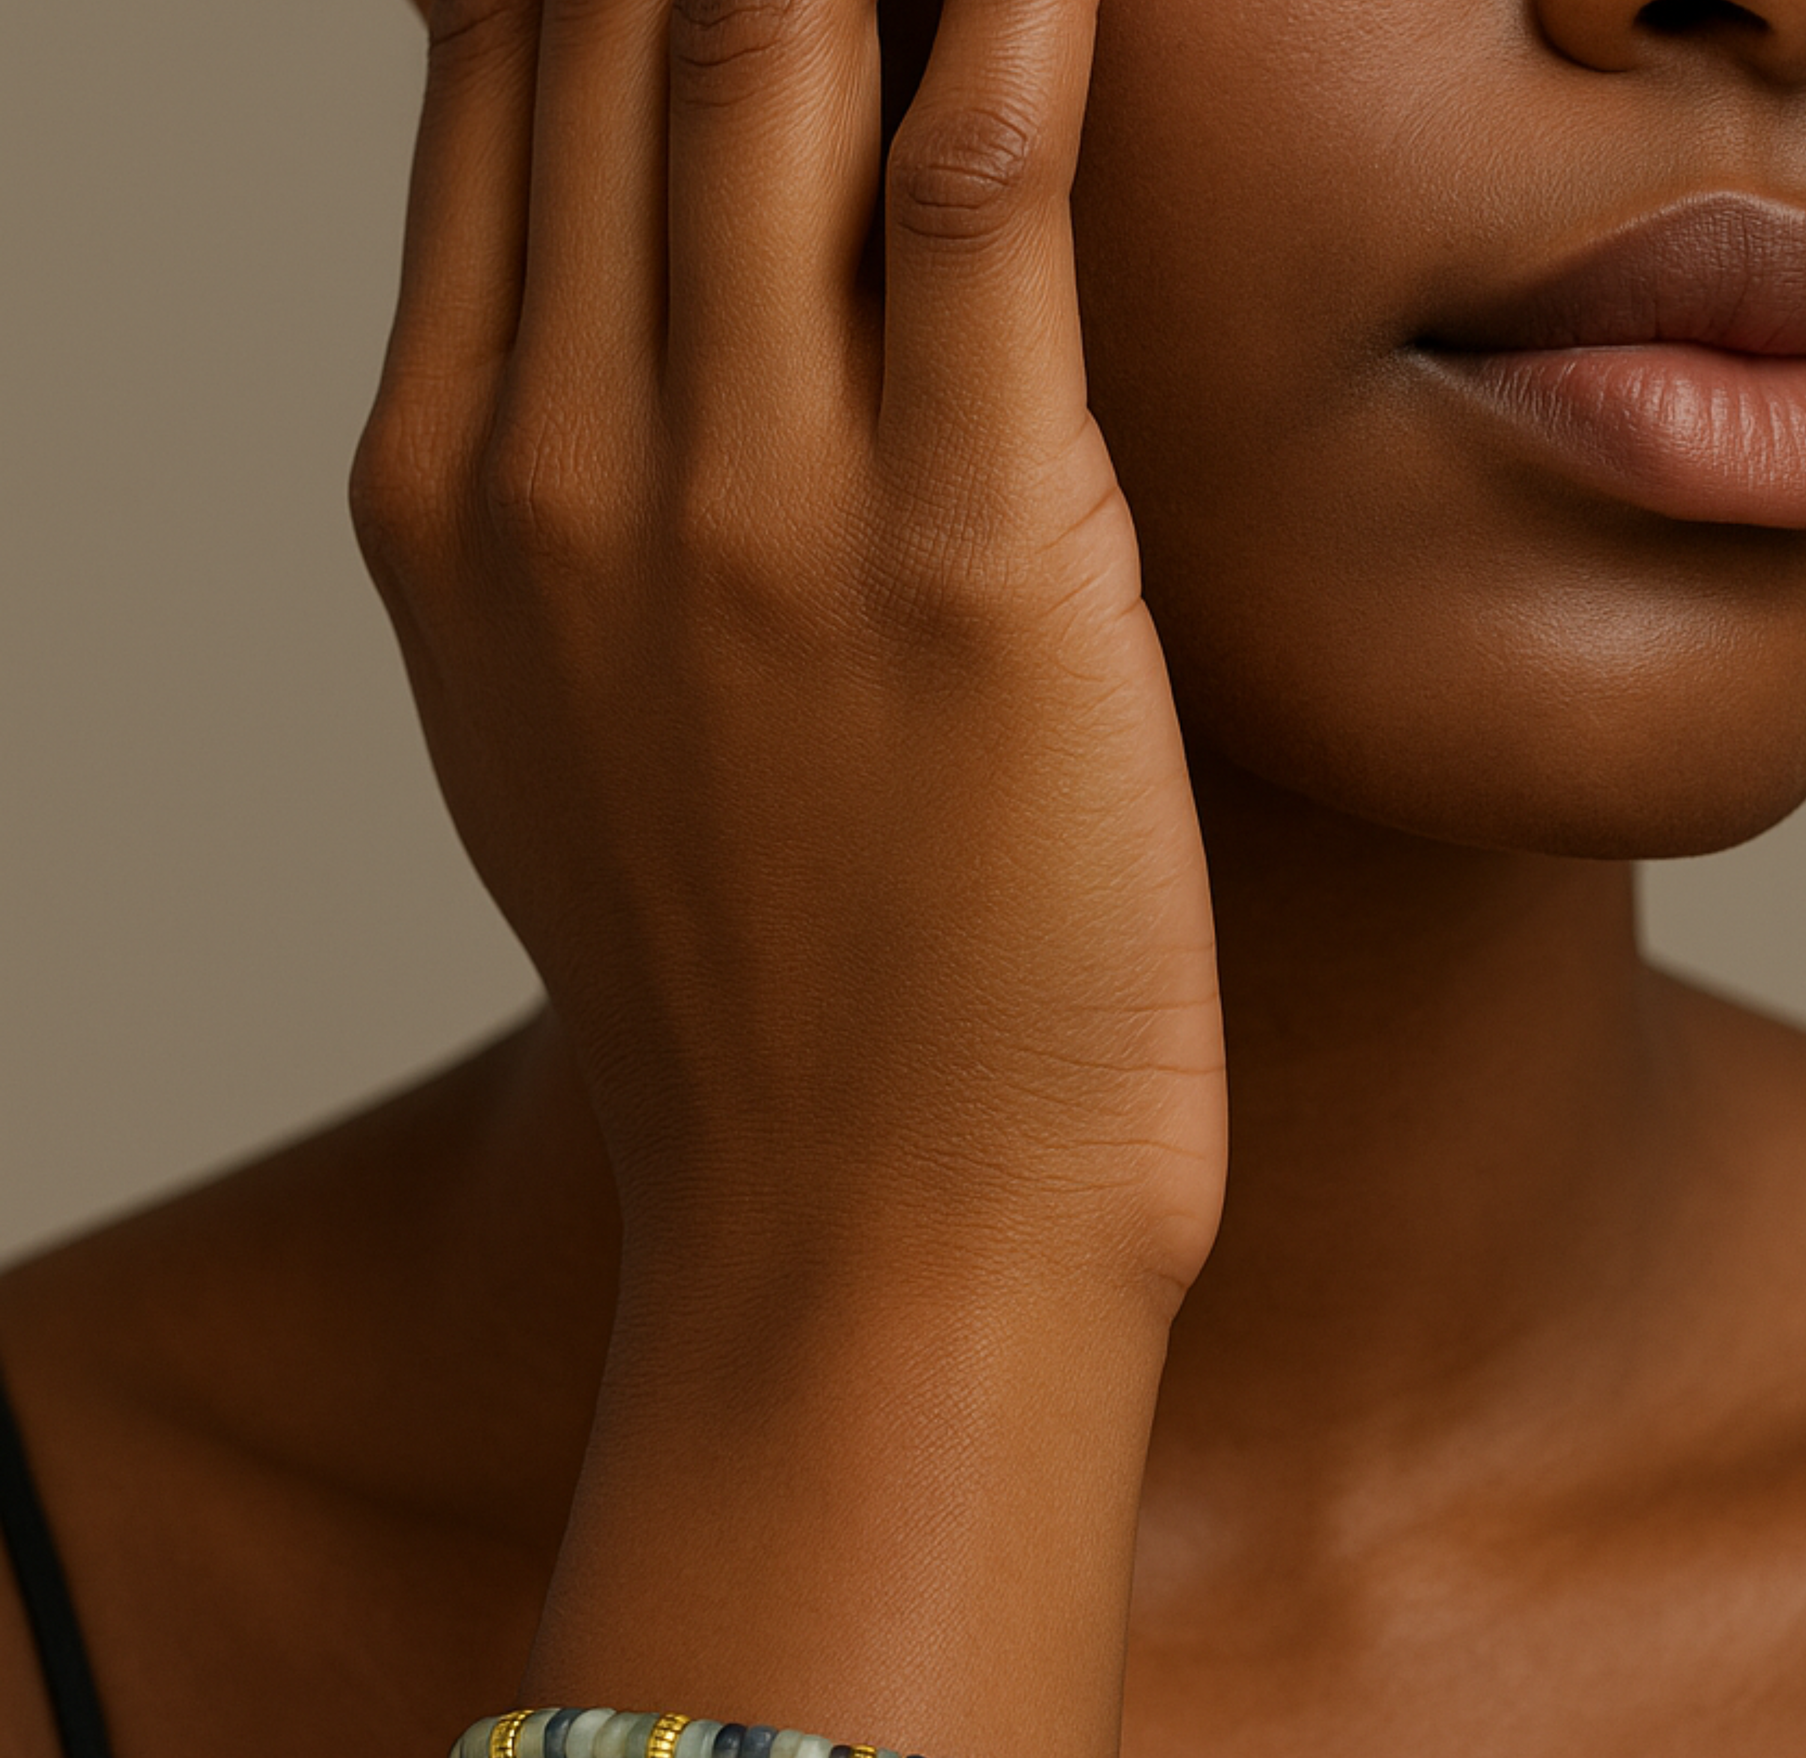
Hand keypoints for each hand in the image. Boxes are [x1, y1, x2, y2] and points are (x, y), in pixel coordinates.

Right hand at [349, 0, 1224, 1307]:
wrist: (863, 1252)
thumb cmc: (759, 1015)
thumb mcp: (571, 740)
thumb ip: (560, 495)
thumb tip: (604, 301)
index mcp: (451, 499)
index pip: (494, 83)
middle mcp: (562, 468)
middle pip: (605, 21)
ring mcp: (751, 512)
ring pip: (764, 50)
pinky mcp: (970, 565)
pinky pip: (978, 187)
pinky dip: (1020, 13)